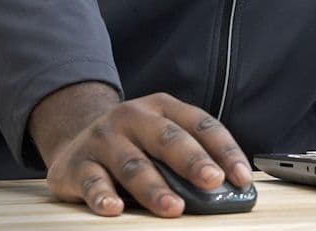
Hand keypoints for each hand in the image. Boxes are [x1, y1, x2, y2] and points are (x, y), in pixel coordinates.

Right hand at [29, 84, 252, 216]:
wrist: (73, 138)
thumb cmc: (131, 144)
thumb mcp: (159, 137)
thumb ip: (187, 156)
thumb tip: (226, 190)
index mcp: (161, 107)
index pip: (200, 123)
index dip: (224, 149)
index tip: (242, 177)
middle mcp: (132, 117)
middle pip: (167, 138)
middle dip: (192, 160)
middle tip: (212, 181)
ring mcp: (103, 138)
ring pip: (132, 164)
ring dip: (154, 187)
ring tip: (174, 207)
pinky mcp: (78, 164)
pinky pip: (92, 181)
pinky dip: (103, 195)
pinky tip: (114, 208)